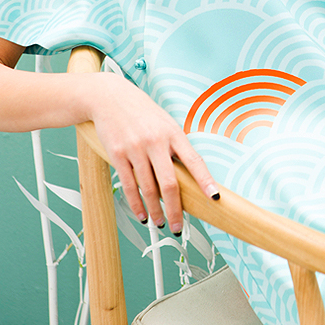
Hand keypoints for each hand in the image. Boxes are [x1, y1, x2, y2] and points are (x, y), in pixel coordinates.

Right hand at [87, 72, 219, 233]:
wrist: (110, 98)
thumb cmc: (142, 113)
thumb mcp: (165, 123)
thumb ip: (175, 146)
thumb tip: (187, 176)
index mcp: (173, 133)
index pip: (194, 160)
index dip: (206, 180)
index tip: (214, 198)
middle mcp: (156, 142)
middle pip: (169, 183)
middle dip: (175, 209)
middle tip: (179, 226)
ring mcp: (136, 149)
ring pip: (148, 189)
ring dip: (155, 210)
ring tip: (159, 223)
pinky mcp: (118, 155)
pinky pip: (129, 185)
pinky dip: (136, 204)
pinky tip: (141, 214)